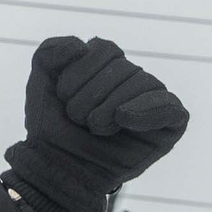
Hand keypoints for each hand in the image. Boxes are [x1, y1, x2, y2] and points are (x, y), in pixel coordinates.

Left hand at [2, 37, 189, 211]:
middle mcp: (134, 80)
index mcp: (108, 65)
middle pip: (124, 67)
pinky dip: (148, 111)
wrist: (55, 166)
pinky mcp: (169, 127)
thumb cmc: (51, 127)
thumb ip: (50, 50)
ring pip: (144, 84)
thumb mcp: (40, 82)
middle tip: (79, 120)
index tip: (61, 97)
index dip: (78, 72)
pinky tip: (123, 118)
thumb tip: (84, 45)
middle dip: (91, 95)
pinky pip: (172, 109)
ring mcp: (152, 102)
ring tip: (95, 128)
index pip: (105, 49)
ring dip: (109, 108)